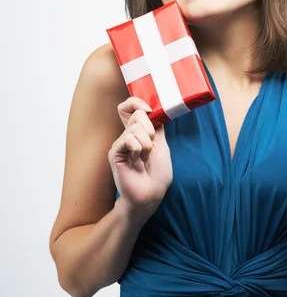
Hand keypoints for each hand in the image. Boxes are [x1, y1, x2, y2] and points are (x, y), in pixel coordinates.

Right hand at [108, 97, 172, 214]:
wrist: (151, 194)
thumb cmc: (157, 174)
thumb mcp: (162, 145)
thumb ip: (157, 127)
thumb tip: (154, 110)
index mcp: (138, 132)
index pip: (130, 107)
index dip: (137, 102)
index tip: (150, 110)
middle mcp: (127, 136)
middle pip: (136, 114)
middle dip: (150, 129)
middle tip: (151, 146)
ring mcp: (120, 144)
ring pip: (135, 127)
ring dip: (147, 142)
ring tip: (145, 156)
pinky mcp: (114, 153)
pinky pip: (127, 139)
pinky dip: (138, 147)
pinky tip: (137, 158)